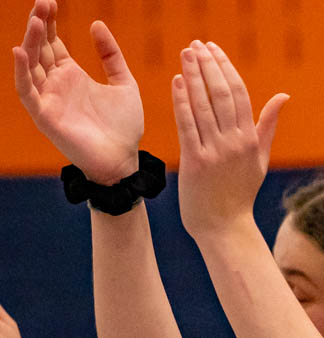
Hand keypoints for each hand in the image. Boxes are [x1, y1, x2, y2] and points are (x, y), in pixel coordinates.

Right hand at [12, 0, 141, 183]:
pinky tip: (22, 51)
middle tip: (42, 2)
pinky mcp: (44, 115)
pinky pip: (27, 91)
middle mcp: (56, 84)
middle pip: (40, 48)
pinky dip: (22, 72)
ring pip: (31, 65)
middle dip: (38, 25)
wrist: (124, 159)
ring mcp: (48, 98)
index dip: (49, 22)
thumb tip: (96, 24)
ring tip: (35, 20)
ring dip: (31, 42)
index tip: (50, 1)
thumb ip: (111, 56)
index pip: (53, 43)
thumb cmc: (124, 127)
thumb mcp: (124, 84)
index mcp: (72, 75)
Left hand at [172, 41, 287, 239]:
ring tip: (185, 54)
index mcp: (251, 140)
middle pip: (222, 94)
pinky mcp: (196, 161)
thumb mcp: (260, 159)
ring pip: (204, 105)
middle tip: (197, 45)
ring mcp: (215, 152)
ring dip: (193, 76)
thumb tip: (284, 96)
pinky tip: (177, 82)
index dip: (226, 68)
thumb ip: (268, 126)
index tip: (213, 50)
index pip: (240, 95)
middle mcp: (235, 143)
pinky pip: (188, 125)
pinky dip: (182, 101)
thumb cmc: (240, 193)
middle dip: (208, 66)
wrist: (225, 227)